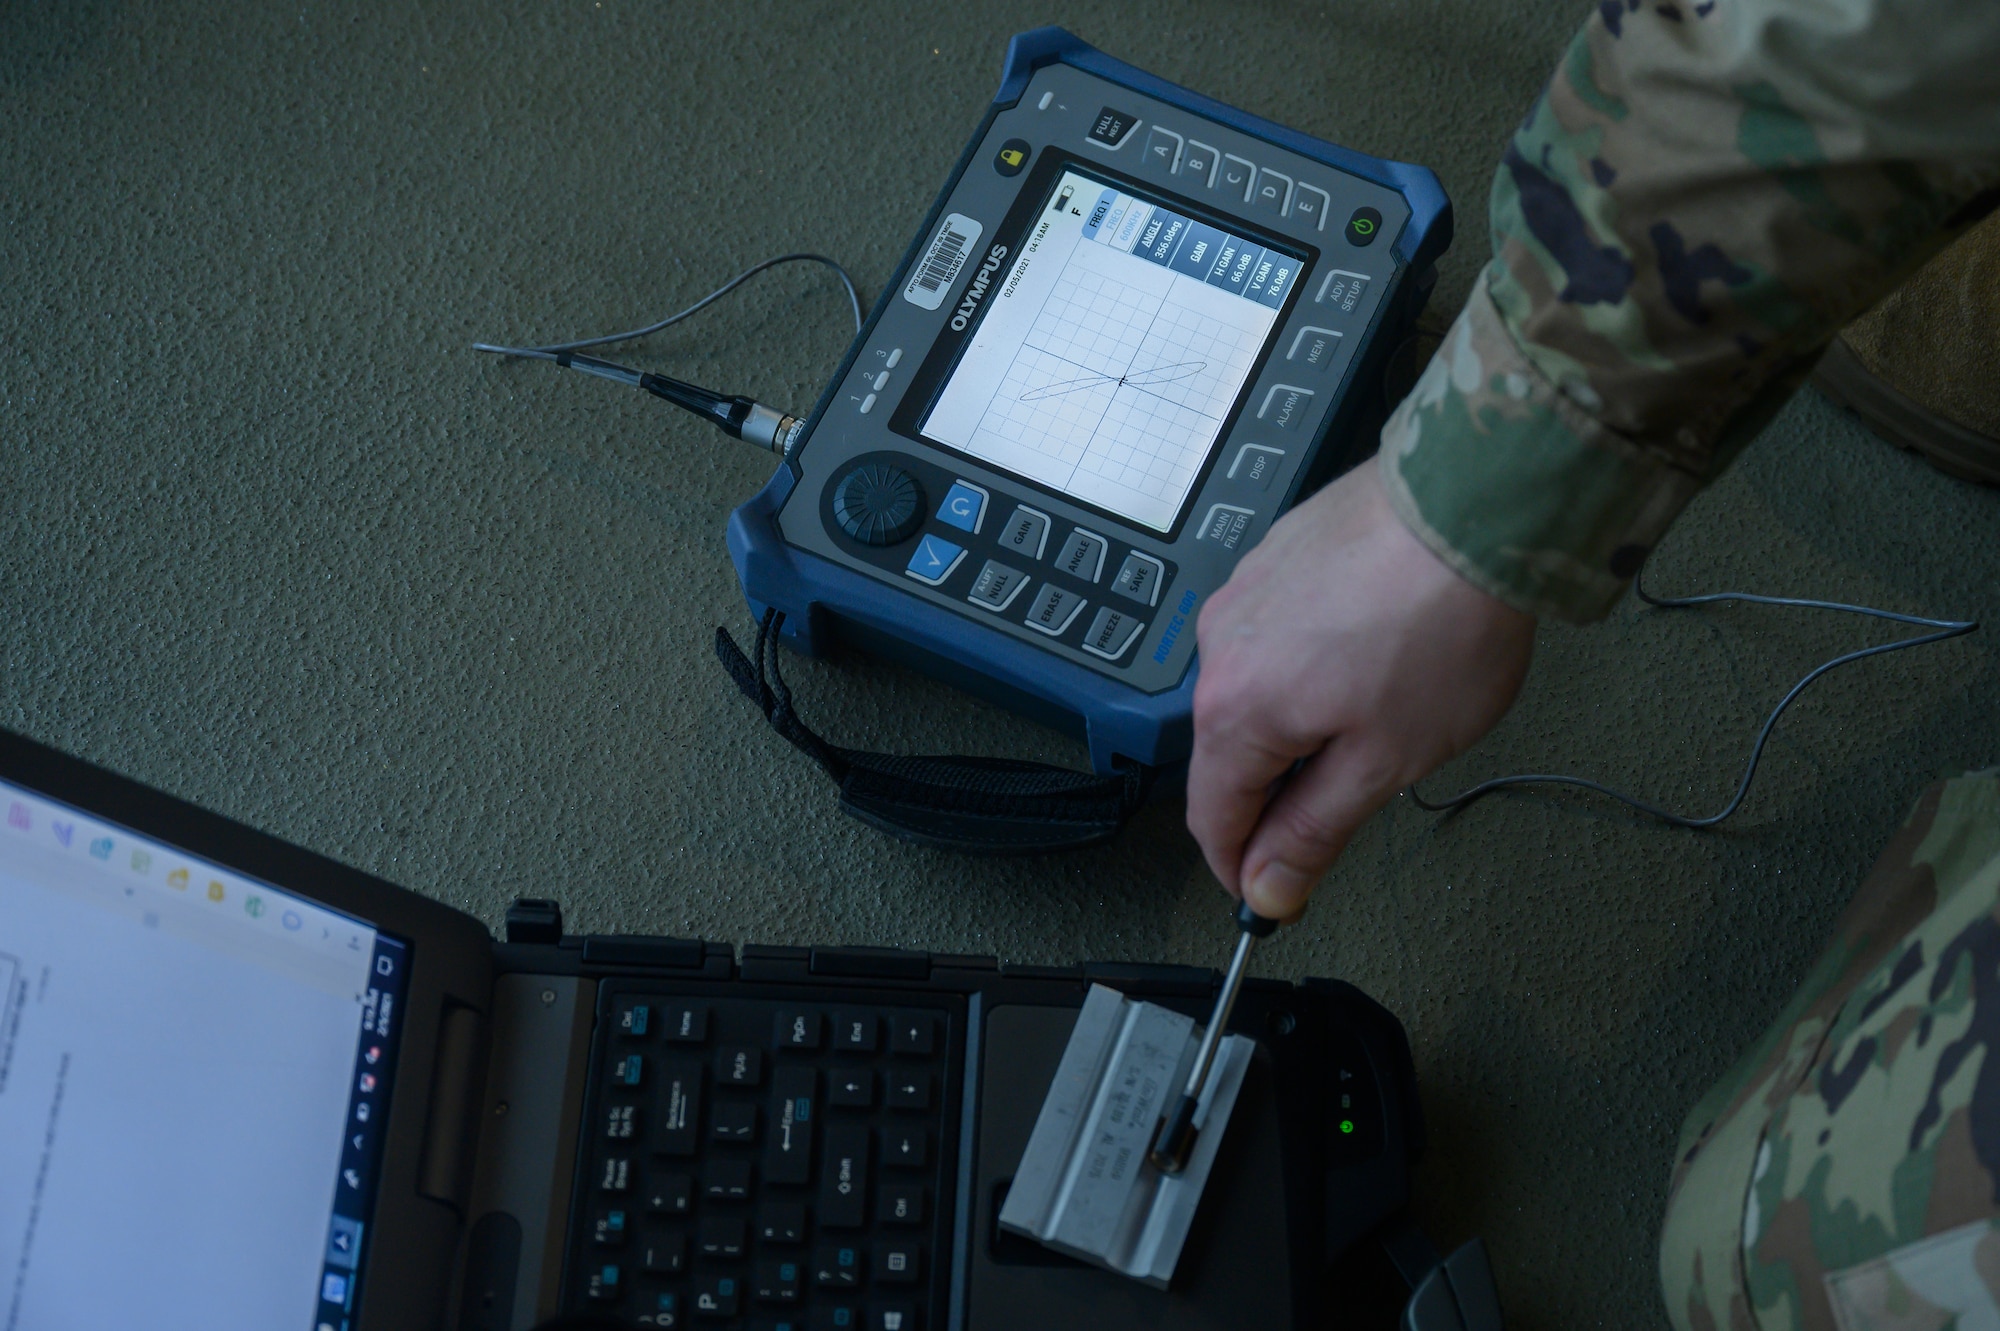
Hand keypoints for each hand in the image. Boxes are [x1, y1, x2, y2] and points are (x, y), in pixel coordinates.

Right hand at [1186, 457, 1534, 918]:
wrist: (1470, 502)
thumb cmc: (1438, 623)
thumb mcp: (1385, 759)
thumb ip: (1315, 829)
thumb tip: (1268, 885)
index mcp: (1235, 710)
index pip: (1211, 820)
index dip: (1243, 869)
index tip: (1274, 892)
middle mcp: (1218, 648)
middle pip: (1230, 754)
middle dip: (1279, 791)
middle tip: (1349, 801)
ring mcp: (1243, 594)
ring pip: (1253, 691)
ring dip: (1298, 720)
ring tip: (1379, 709)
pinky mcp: (1274, 557)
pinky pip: (1275, 634)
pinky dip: (1309, 661)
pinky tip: (1371, 652)